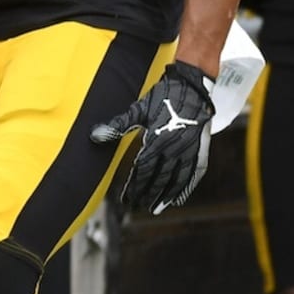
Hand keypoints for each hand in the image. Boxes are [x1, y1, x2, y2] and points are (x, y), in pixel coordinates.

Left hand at [90, 60, 215, 213]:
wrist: (192, 84)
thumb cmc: (163, 95)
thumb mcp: (139, 109)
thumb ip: (117, 125)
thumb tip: (94, 136)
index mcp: (156, 138)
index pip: (142, 169)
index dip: (133, 185)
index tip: (125, 197)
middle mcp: (174, 148)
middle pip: (158, 178)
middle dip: (146, 194)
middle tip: (136, 206)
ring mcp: (189, 150)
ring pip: (176, 180)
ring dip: (165, 196)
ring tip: (155, 208)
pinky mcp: (200, 149)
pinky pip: (193, 174)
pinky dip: (186, 189)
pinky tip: (178, 198)